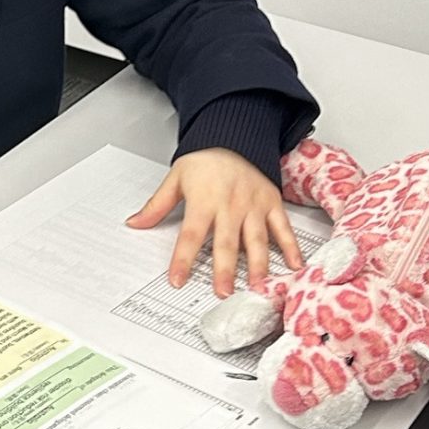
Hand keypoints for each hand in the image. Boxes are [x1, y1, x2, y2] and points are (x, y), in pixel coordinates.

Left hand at [125, 149, 304, 295]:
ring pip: (256, 239)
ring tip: (256, 285)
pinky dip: (291, 247)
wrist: (234, 137)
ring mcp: (253, 205)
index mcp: (205, 200)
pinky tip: (294, 265)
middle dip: (224, 269)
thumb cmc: (205, 161)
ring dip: (257, 265)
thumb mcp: (176, 178)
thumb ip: (157, 205)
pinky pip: (283, 228)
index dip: (183, 258)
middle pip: (226, 242)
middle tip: (222, 292)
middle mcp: (231, 204)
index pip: (191, 235)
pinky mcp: (271, 203)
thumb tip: (135, 223)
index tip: (177, 279)